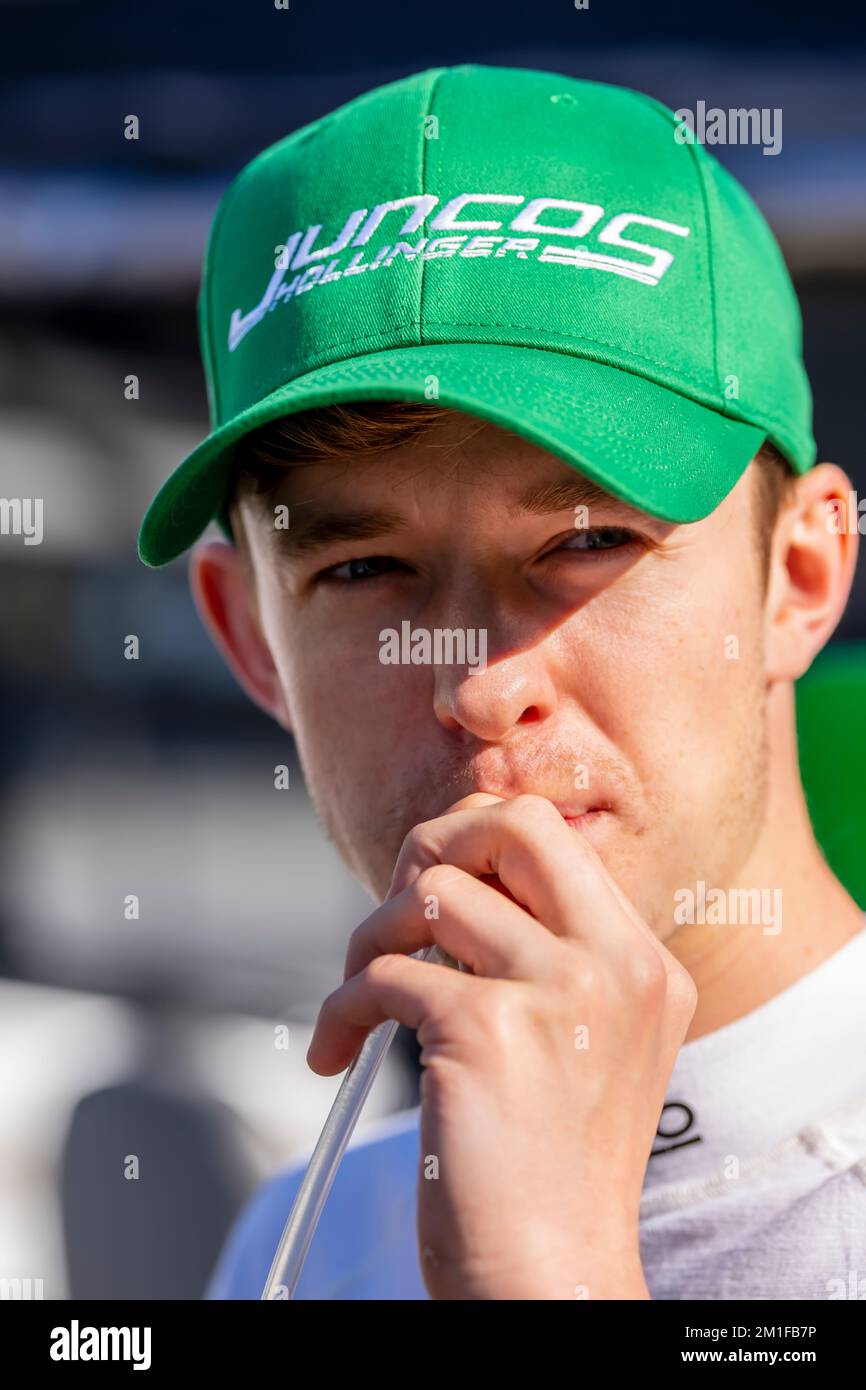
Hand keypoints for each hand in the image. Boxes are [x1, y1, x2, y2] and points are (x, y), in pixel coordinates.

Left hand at [306, 793, 696, 1299]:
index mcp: (644, 963)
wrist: (553, 1280)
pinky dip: (342, 1008)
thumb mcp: (585, 1046)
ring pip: (430, 893)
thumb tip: (447, 881)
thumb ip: (546, 959)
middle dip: (431, 847)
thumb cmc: (549, 1173)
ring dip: (369, 937)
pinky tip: (337, 1052)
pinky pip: (384, 974)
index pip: (552, 836)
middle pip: (511, 824)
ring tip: (361, 995)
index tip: (429, 890)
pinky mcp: (490, 1031)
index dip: (473, 843)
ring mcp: (559, 992)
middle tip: (396, 907)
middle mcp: (616, 965)